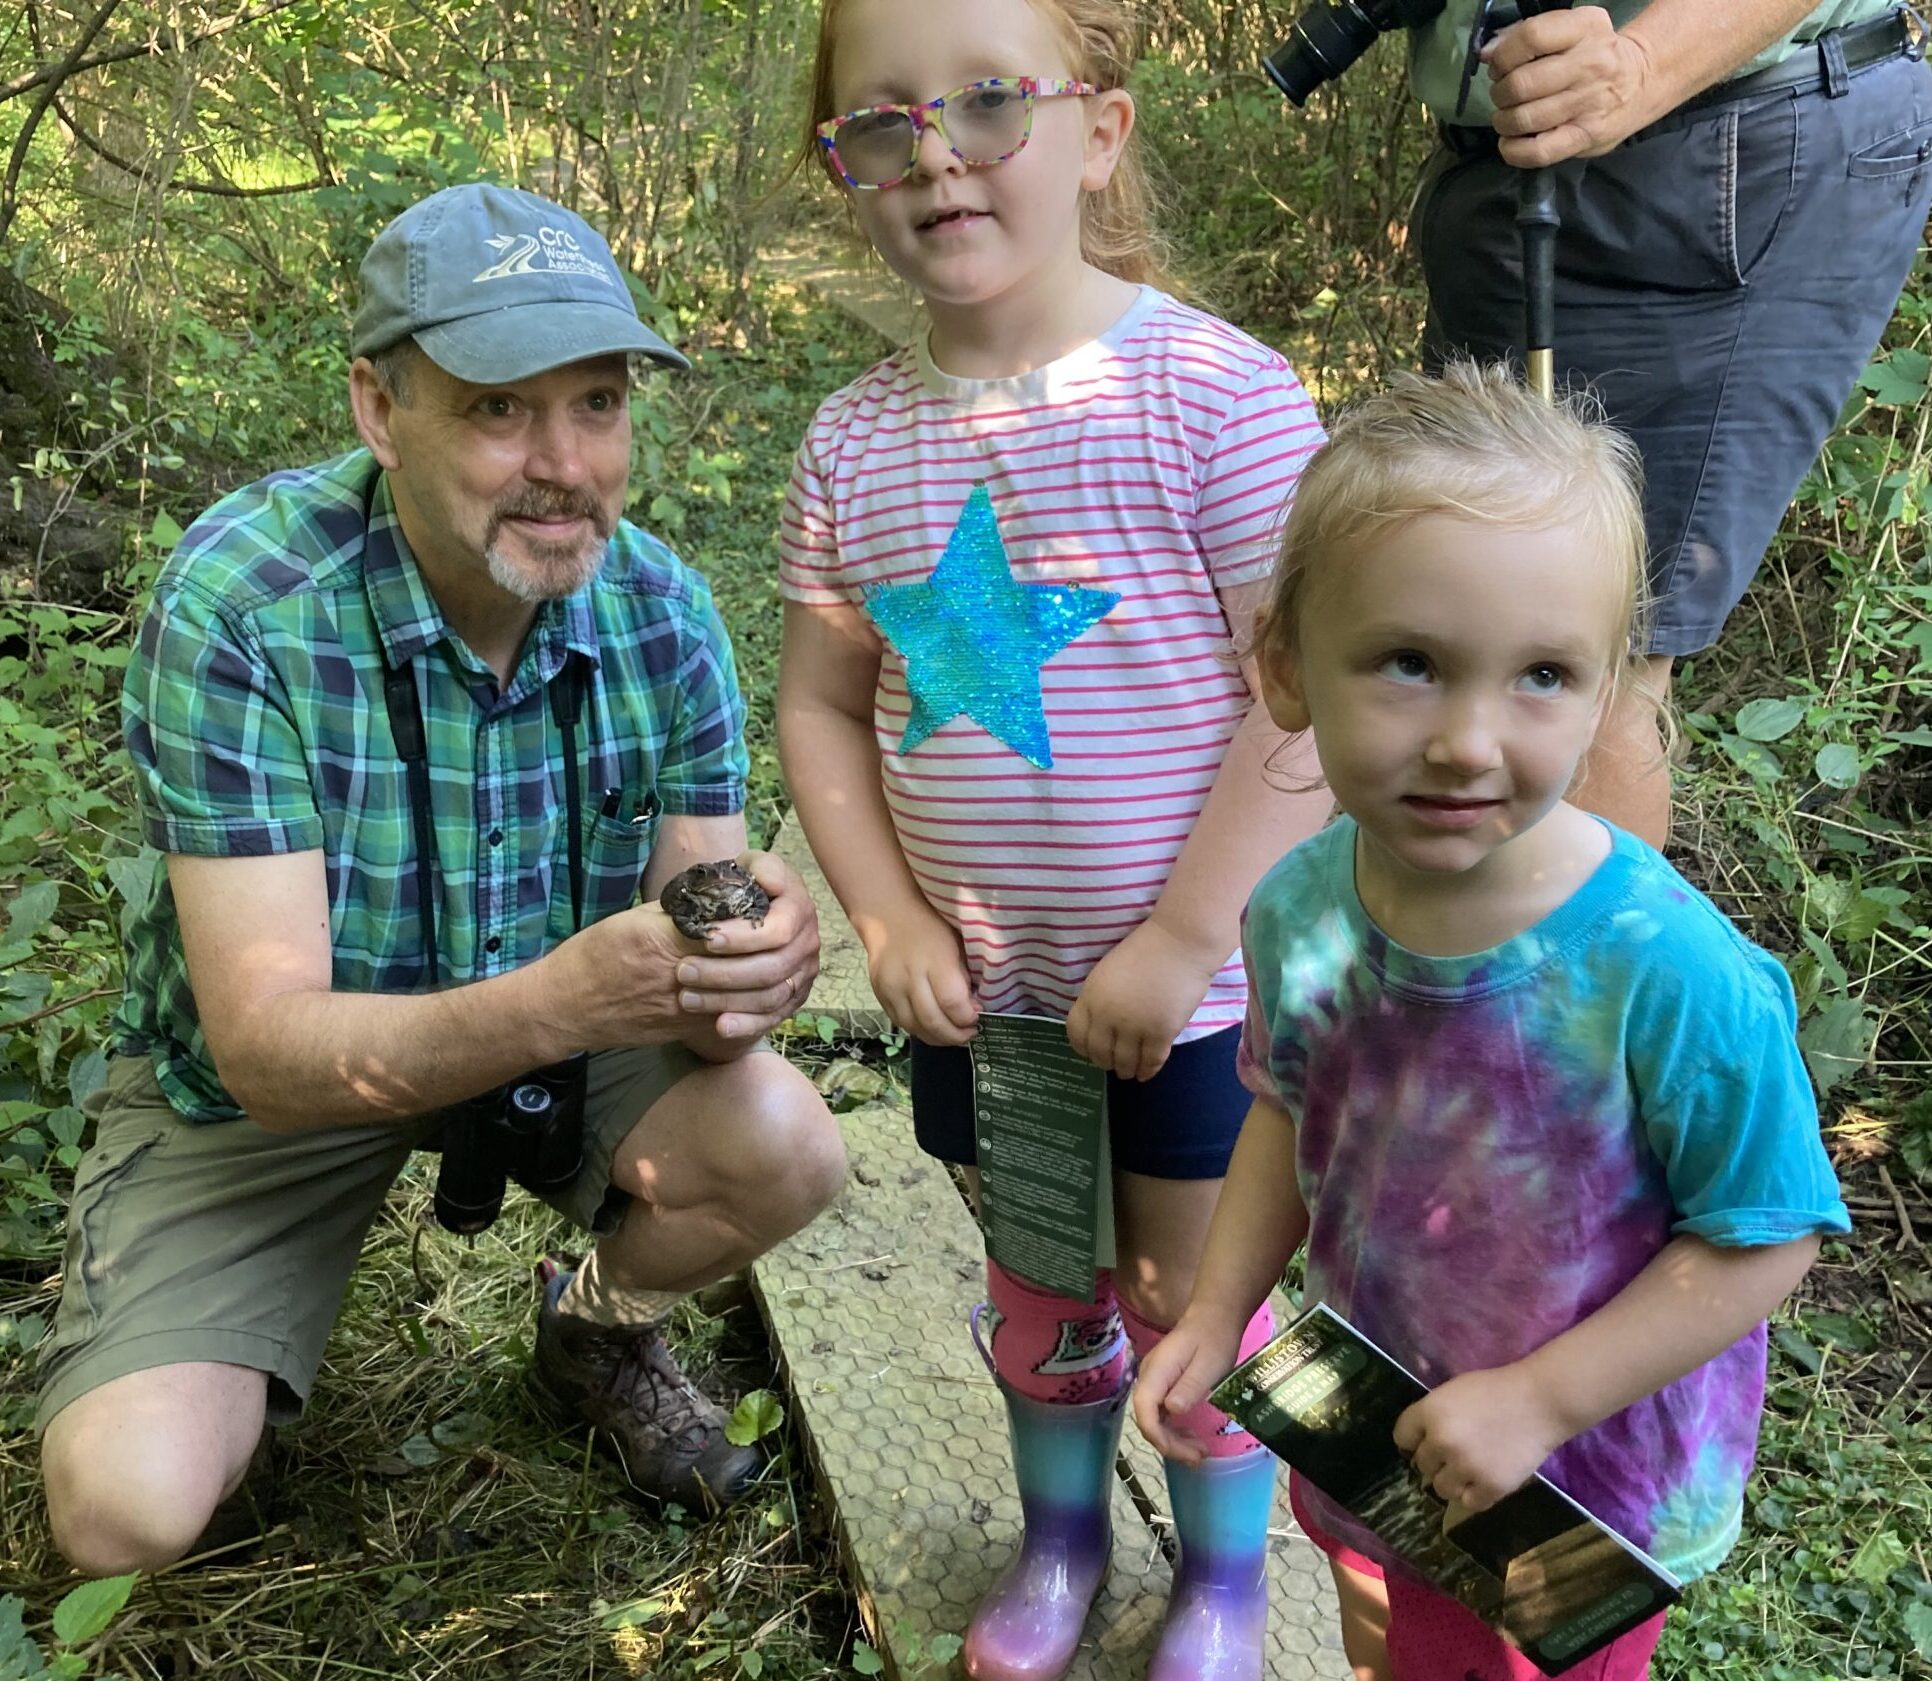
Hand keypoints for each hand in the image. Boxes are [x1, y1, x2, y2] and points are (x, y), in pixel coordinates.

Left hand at [662, 851, 822, 1043]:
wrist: (753, 910)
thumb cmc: (746, 887)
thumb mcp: (751, 866)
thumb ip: (761, 867)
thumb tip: (771, 882)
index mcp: (800, 909)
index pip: (777, 930)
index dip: (742, 938)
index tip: (705, 938)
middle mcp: (808, 944)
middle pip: (771, 969)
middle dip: (723, 973)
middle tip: (682, 971)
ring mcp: (803, 975)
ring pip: (770, 996)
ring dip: (726, 1000)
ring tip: (686, 998)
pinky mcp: (793, 999)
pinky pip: (773, 1018)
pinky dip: (746, 1024)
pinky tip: (719, 1026)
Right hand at [863, 902, 978, 1045]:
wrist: (889, 915)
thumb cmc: (931, 926)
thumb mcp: (956, 945)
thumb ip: (964, 978)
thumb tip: (973, 1009)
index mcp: (934, 960)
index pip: (952, 1003)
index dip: (967, 1018)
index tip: (978, 1017)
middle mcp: (909, 977)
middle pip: (932, 1021)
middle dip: (955, 1036)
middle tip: (970, 1034)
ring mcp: (890, 989)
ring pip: (915, 1028)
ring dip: (937, 1038)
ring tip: (953, 1036)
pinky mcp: (879, 996)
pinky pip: (901, 1023)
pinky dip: (920, 1030)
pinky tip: (933, 1028)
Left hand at [1067, 919, 1224, 1080]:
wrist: (1179, 943)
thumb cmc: (1146, 950)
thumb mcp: (1107, 972)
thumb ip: (1100, 999)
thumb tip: (1099, 1026)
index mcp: (1091, 996)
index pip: (1076, 1034)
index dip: (1082, 1048)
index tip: (1090, 1053)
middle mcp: (1107, 1015)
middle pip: (1099, 1052)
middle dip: (1105, 1062)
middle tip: (1112, 1065)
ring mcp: (1134, 1026)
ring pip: (1124, 1062)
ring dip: (1125, 1071)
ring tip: (1128, 1072)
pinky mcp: (1160, 1032)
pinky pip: (1150, 1061)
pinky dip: (1147, 1071)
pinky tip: (1145, 1074)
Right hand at [1132, 1308, 1246, 1463]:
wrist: (1214, 1316)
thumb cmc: (1214, 1338)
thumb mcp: (1208, 1364)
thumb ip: (1189, 1386)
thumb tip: (1171, 1410)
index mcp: (1156, 1372)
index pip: (1145, 1411)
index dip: (1159, 1437)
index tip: (1186, 1453)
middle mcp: (1148, 1377)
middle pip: (1148, 1419)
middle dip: (1170, 1445)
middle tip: (1199, 1458)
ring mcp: (1154, 1381)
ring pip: (1153, 1419)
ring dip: (1173, 1440)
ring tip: (1199, 1453)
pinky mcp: (1162, 1384)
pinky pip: (1161, 1413)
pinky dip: (1174, 1429)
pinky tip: (1191, 1436)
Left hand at [1392, 1364, 1570, 1518]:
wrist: (1539, 1402)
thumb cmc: (1494, 1390)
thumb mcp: (1452, 1391)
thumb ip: (1432, 1415)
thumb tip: (1418, 1442)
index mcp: (1430, 1412)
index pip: (1402, 1437)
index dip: (1413, 1439)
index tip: (1424, 1441)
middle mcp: (1443, 1442)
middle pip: (1421, 1465)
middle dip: (1435, 1459)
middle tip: (1455, 1452)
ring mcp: (1466, 1467)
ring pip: (1441, 1489)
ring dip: (1452, 1480)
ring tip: (1469, 1468)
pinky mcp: (1491, 1487)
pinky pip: (1468, 1503)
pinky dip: (1474, 1494)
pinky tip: (1484, 1479)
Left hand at [1484, 9, 1663, 166]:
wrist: (1642, 81)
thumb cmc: (1594, 55)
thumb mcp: (1571, 31)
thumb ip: (1528, 37)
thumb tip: (1487, 54)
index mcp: (1585, 28)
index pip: (1531, 37)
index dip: (1503, 56)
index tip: (1499, 66)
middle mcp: (1591, 63)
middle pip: (1521, 83)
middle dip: (1500, 93)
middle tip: (1504, 96)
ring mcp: (1590, 102)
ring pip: (1524, 118)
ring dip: (1504, 121)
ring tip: (1509, 117)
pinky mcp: (1587, 136)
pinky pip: (1537, 152)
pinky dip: (1513, 150)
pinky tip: (1511, 142)